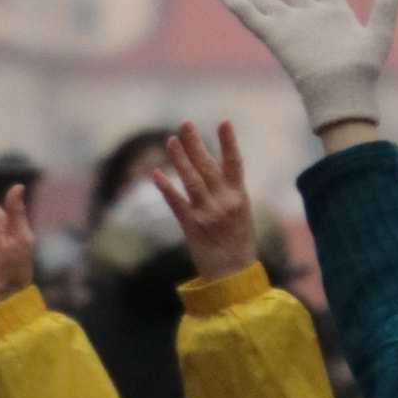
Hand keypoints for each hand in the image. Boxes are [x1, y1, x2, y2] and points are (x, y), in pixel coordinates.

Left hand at [150, 122, 257, 283]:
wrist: (233, 276)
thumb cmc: (238, 243)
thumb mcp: (242, 213)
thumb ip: (228, 189)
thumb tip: (214, 163)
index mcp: (239, 197)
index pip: (234, 163)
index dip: (229, 142)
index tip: (223, 121)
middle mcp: (224, 202)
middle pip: (207, 166)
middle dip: (195, 143)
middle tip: (185, 123)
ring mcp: (207, 214)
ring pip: (191, 180)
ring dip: (180, 159)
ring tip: (170, 140)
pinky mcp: (192, 227)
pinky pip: (176, 204)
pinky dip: (166, 188)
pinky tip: (156, 174)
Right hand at [218, 0, 397, 136]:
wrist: (341, 91)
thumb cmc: (362, 70)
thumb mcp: (379, 37)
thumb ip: (385, 13)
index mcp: (335, 14)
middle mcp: (310, 18)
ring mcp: (292, 26)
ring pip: (268, 4)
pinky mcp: (277, 37)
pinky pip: (254, 17)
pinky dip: (239, 5)